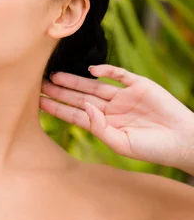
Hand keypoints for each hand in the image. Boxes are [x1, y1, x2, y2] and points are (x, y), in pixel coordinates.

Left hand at [39, 64, 193, 169]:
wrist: (183, 140)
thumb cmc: (153, 149)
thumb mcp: (122, 144)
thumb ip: (101, 128)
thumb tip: (85, 108)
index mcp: (106, 124)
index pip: (77, 114)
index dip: (59, 108)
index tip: (40, 103)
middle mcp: (112, 108)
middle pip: (81, 97)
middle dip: (61, 91)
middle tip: (39, 84)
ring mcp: (125, 96)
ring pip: (94, 85)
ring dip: (75, 80)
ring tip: (54, 76)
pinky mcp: (139, 85)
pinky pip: (119, 74)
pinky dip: (106, 70)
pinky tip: (90, 70)